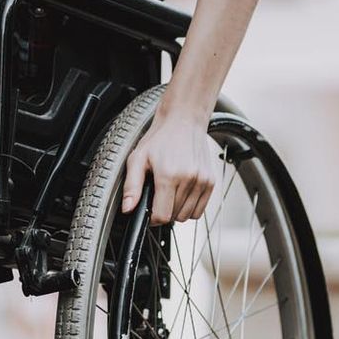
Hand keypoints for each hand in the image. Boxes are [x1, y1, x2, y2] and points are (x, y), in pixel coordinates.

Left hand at [120, 111, 220, 225]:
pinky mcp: (211, 182)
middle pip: (174, 217)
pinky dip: (190, 207)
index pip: (162, 216)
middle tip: (157, 195)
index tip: (148, 210)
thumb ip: (131, 186)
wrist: (183, 121)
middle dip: (163, 211)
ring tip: (169, 193)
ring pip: (188, 216)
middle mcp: (189, 179)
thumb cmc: (160, 139)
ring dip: (177, 210)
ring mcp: (203, 181)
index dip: (152, 217)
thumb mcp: (137, 158)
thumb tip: (128, 209)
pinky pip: (200, 210)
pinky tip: (181, 193)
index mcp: (169, 175)